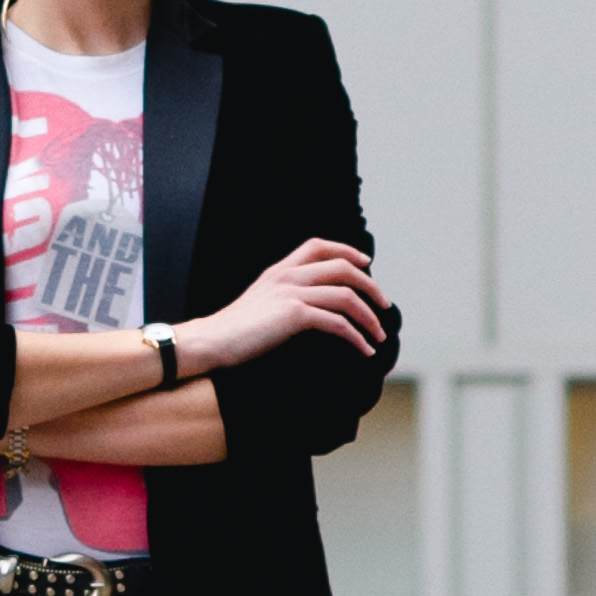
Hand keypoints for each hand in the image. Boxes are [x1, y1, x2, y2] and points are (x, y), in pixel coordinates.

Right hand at [180, 237, 389, 370]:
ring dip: (369, 318)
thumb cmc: (232, 332)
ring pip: (346, 296)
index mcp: (278, 270)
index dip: (347, 251)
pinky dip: (356, 337)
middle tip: (385, 306)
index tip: (366, 263)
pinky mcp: (293, 315)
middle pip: (342, 268)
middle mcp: (286, 275)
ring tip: (379, 337)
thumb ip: (280, 296)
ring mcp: (290, 293)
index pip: (318, 245)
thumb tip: (305, 309)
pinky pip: (336, 322)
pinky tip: (363, 350)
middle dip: (371, 287)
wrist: (211, 341)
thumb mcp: (258, 303)